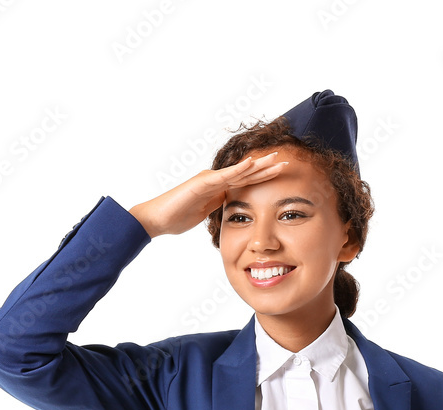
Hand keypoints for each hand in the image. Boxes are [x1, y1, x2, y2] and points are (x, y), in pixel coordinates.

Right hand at [128, 150, 288, 237]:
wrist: (158, 218)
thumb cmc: (177, 217)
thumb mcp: (205, 213)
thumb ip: (217, 206)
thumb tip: (230, 207)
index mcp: (218, 188)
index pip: (245, 182)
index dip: (263, 177)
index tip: (279, 173)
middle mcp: (215, 180)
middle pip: (246, 173)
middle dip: (266, 167)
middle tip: (284, 160)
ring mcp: (209, 179)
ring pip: (239, 171)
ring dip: (258, 165)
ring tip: (275, 158)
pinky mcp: (202, 182)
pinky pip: (224, 176)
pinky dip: (238, 170)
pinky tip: (252, 164)